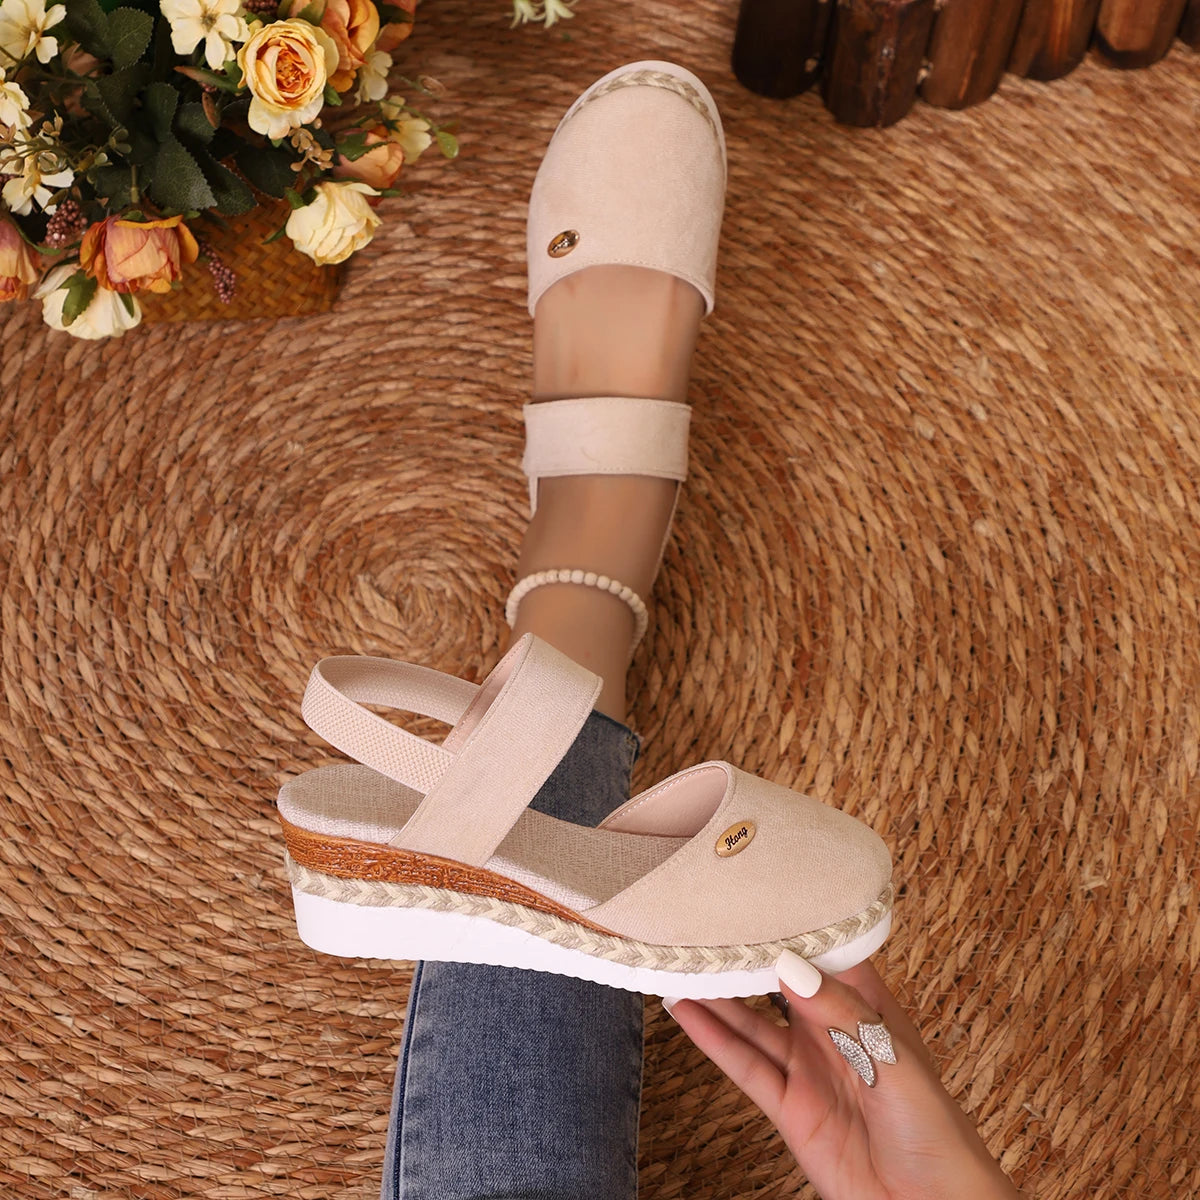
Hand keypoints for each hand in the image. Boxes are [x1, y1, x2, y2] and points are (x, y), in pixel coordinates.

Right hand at [665, 953, 1023, 1199]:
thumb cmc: (936, 1131)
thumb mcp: (894, 1061)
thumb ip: (841, 1013)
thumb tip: (791, 966)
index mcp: (867, 1006)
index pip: (824, 951)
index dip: (792, 922)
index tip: (756, 895)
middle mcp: (831, 1030)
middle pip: (778, 982)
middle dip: (746, 955)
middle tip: (703, 923)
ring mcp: (807, 1067)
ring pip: (751, 1020)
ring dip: (717, 995)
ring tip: (680, 962)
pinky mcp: (789, 1106)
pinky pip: (744, 1065)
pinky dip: (711, 1039)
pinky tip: (685, 1013)